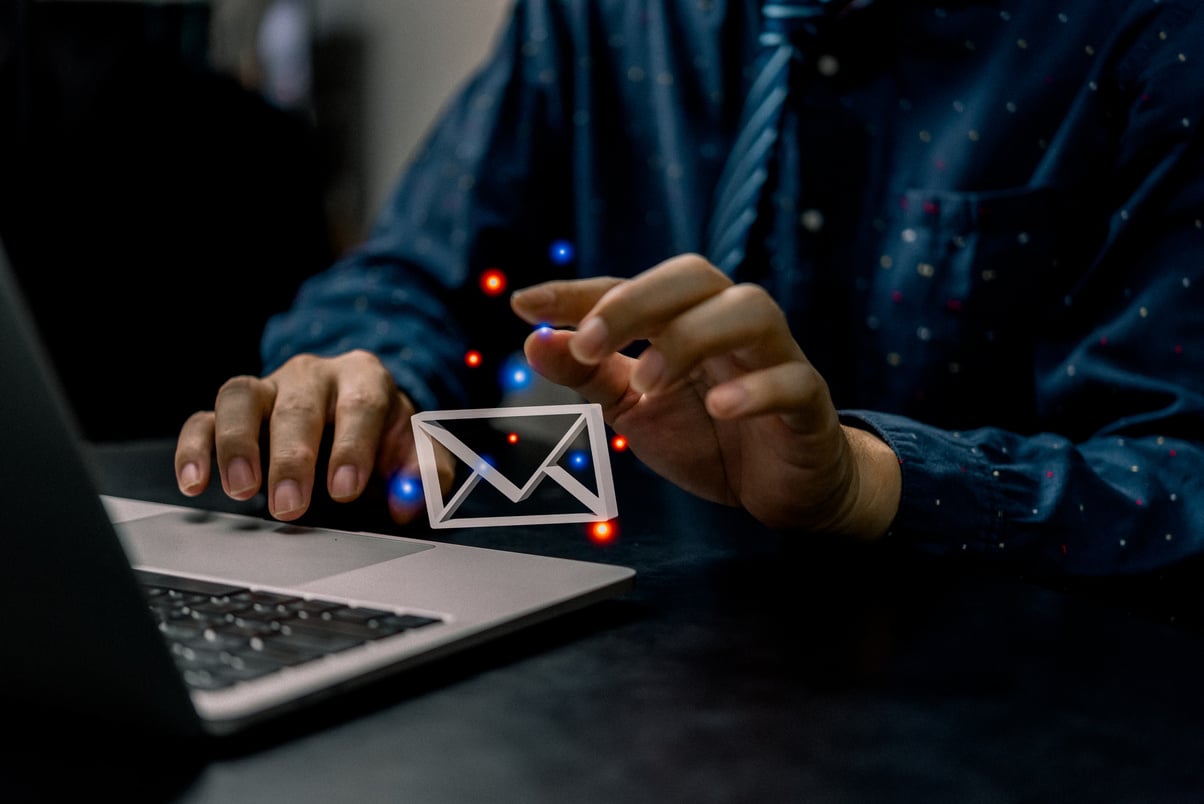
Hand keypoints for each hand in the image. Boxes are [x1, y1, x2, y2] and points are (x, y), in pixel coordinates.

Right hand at [174, 350, 454, 522]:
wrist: (358, 425)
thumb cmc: (386, 442)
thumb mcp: (419, 455)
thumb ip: (426, 476)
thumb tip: (408, 502)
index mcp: (365, 379)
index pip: (361, 404)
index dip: (352, 446)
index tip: (346, 488)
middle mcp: (314, 376)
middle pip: (298, 405)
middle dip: (292, 457)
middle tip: (291, 504)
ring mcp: (269, 389)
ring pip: (241, 398)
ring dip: (237, 445)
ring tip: (242, 490)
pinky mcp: (232, 412)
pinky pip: (204, 419)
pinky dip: (196, 448)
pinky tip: (195, 482)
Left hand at [510, 254, 900, 537]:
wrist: (786, 490)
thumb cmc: (710, 437)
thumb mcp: (636, 408)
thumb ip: (588, 376)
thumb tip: (532, 340)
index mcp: (686, 319)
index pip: (630, 288)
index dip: (578, 293)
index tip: (525, 305)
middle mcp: (732, 324)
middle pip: (694, 276)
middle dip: (635, 302)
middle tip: (587, 346)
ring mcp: (776, 357)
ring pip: (749, 310)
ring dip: (689, 338)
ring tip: (647, 384)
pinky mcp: (810, 403)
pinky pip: (792, 381)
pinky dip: (754, 389)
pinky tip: (718, 407)